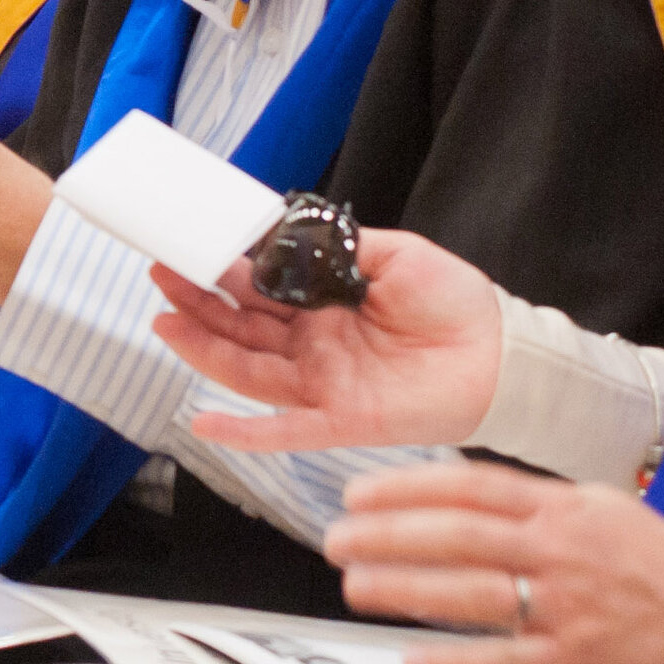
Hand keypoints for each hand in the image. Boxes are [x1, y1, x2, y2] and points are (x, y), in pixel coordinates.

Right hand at [154, 227, 508, 452]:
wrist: (504, 356)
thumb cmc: (458, 305)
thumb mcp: (397, 255)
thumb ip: (342, 248)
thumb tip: (289, 232)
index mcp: (324, 305)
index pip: (258, 287)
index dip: (220, 270)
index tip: (185, 247)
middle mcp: (315, 346)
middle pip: (241, 327)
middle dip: (197, 302)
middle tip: (159, 274)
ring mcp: (324, 384)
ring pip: (248, 370)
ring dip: (203, 349)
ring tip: (163, 322)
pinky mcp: (341, 419)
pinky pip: (284, 430)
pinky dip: (243, 432)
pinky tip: (201, 421)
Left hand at [321, 463, 663, 663]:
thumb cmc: (658, 563)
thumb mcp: (600, 508)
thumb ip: (533, 501)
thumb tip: (462, 488)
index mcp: (563, 509)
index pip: (468, 487)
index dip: (405, 489)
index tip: (358, 493)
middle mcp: (559, 552)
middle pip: (456, 536)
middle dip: (386, 537)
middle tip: (336, 540)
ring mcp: (564, 608)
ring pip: (469, 595)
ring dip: (404, 591)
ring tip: (356, 588)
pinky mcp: (570, 660)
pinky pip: (501, 659)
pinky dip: (454, 659)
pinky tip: (412, 656)